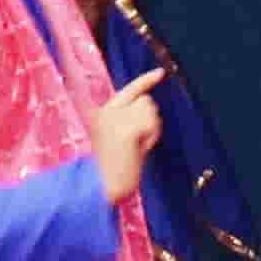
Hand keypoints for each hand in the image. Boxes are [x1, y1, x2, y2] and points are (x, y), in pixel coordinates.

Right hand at [89, 63, 171, 202]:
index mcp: (103, 114)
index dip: (146, 80)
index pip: (130, 91)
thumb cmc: (111, 172)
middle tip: (136, 147)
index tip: (160, 72)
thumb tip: (148, 105)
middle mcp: (107, 111)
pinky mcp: (125, 128)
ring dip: (151, 131)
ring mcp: (115, 118)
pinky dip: (150, 137)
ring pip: (151, 111)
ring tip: (134, 150)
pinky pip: (152, 123)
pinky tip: (138, 150)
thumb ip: (131, 123)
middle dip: (150, 122)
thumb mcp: (120, 141)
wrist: (99, 187)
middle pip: (147, 102)